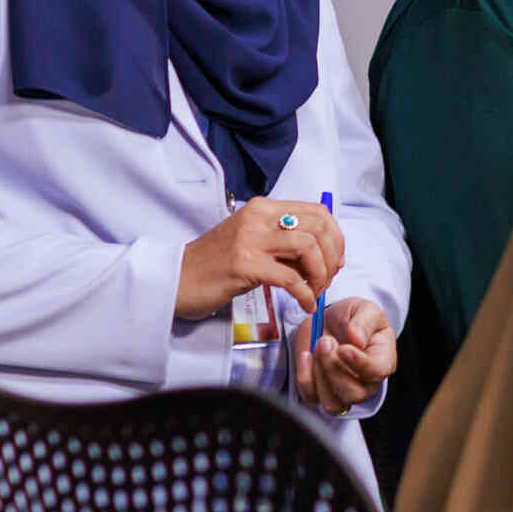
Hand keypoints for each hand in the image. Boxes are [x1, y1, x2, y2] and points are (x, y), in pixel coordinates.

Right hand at [176, 197, 341, 319]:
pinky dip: (305, 293)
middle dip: (333, 256)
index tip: (335, 260)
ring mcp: (250, 239)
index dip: (335, 236)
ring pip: (309, 247)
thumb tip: (327, 255)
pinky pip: (291, 278)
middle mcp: (258, 217)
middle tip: (328, 278)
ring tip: (315, 291)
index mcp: (263, 208)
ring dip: (321, 274)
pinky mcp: (244, 264)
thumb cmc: (217, 265)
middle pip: (318, 227)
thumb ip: (286, 244)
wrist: (177, 279)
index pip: (317, 211)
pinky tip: (304, 304)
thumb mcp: (255, 243)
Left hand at [295, 297, 395, 416]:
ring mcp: (342, 391)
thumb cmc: (353, 317)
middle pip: (353, 394)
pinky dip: (305, 377)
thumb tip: (357, 340)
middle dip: (334, 369)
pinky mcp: (320, 392)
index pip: (376, 373)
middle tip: (326, 341)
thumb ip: (364, 322)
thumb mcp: (365, 309)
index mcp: (383, 361)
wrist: (330, 320)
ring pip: (332, 404)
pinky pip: (311, 397)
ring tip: (317, 347)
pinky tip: (306, 355)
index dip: (360, 364)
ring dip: (320, 376)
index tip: (344, 348)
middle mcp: (365, 383)